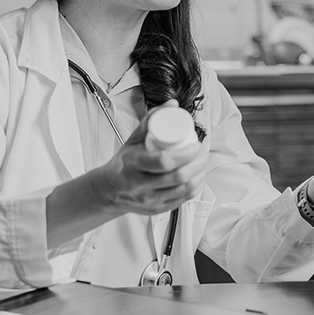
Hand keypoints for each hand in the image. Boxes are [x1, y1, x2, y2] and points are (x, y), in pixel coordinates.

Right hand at [90, 102, 207, 217]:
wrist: (109, 190)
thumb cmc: (124, 162)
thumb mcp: (133, 140)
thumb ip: (151, 120)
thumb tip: (172, 104)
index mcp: (133, 166)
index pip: (163, 161)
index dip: (185, 154)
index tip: (195, 145)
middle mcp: (140, 186)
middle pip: (177, 177)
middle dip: (197, 164)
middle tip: (202, 153)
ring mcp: (149, 200)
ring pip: (183, 190)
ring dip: (200, 176)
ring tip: (203, 163)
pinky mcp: (157, 210)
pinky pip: (182, 200)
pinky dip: (195, 187)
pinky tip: (198, 178)